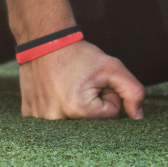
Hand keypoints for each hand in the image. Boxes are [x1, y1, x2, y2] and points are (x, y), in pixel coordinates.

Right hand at [18, 41, 145, 119]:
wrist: (44, 41)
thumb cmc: (80, 55)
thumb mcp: (112, 67)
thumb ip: (133, 92)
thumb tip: (138, 118)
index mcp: (78, 109)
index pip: (110, 115)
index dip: (107, 96)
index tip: (95, 82)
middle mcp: (56, 119)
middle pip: (91, 124)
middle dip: (92, 106)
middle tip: (82, 85)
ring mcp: (39, 118)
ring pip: (73, 124)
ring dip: (75, 109)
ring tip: (67, 88)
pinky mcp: (29, 115)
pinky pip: (52, 124)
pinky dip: (57, 110)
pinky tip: (54, 93)